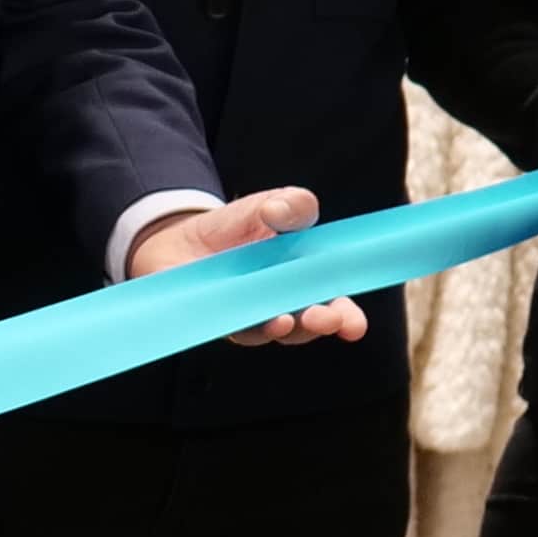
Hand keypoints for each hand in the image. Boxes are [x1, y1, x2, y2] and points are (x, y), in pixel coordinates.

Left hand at [119, 185, 368, 345]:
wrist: (182, 239)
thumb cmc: (237, 227)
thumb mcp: (267, 205)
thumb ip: (289, 204)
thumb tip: (281, 211)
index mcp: (304, 282)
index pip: (334, 306)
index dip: (347, 319)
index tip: (354, 326)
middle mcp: (280, 307)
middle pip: (305, 327)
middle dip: (318, 324)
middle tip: (323, 318)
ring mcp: (246, 316)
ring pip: (267, 332)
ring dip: (278, 328)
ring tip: (282, 320)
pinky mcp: (213, 318)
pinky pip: (225, 325)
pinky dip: (234, 321)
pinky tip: (238, 313)